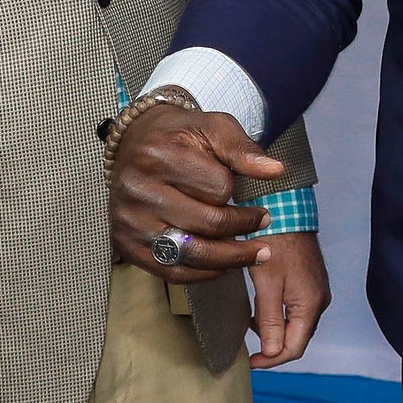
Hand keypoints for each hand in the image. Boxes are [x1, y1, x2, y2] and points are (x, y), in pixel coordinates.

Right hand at [108, 99, 281, 273]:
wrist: (133, 146)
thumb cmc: (179, 137)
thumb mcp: (213, 128)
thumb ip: (243, 149)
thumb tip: (276, 170)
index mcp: (159, 155)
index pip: (217, 188)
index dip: (236, 191)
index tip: (242, 190)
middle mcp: (137, 190)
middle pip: (208, 224)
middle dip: (243, 226)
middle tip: (265, 222)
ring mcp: (129, 221)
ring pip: (192, 254)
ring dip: (232, 258)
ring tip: (257, 253)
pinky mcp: (125, 244)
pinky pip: (172, 272)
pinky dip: (204, 273)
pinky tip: (225, 265)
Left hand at [248, 229, 330, 368]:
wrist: (286, 210)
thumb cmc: (276, 242)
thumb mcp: (267, 284)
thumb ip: (271, 320)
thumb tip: (272, 353)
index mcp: (311, 304)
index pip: (295, 347)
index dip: (272, 360)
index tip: (252, 361)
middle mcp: (319, 300)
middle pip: (297, 337)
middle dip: (273, 345)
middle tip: (249, 344)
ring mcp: (316, 291)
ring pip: (296, 323)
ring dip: (274, 328)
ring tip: (252, 321)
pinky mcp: (310, 282)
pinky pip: (296, 309)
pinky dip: (279, 314)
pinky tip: (262, 307)